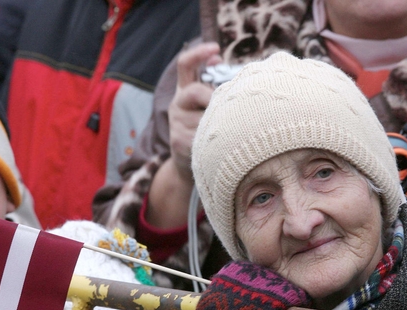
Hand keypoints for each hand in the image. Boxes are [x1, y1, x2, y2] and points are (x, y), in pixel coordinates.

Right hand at [167, 42, 220, 180]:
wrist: (187, 165)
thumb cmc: (207, 130)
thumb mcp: (208, 105)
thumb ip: (213, 84)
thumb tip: (218, 59)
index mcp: (185, 91)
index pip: (185, 64)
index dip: (198, 53)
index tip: (216, 48)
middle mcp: (177, 105)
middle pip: (195, 91)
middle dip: (214, 98)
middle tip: (227, 108)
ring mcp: (176, 124)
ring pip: (203, 116)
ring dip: (219, 123)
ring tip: (229, 131)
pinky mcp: (179, 142)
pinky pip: (202, 136)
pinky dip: (216, 139)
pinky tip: (223, 144)